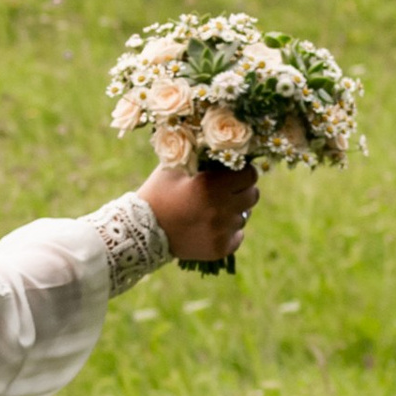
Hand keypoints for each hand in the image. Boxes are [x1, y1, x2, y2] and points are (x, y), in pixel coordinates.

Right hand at [142, 158, 258, 265]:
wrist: (142, 230)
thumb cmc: (159, 193)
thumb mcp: (175, 167)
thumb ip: (200, 156)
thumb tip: (223, 147)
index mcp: (211, 185)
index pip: (250, 175)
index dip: (243, 172)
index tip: (234, 174)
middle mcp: (220, 209)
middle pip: (253, 196)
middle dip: (243, 191)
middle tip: (226, 192)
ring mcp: (221, 231)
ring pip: (244, 216)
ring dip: (233, 211)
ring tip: (212, 211)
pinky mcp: (220, 248)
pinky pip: (237, 236)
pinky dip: (228, 231)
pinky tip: (211, 227)